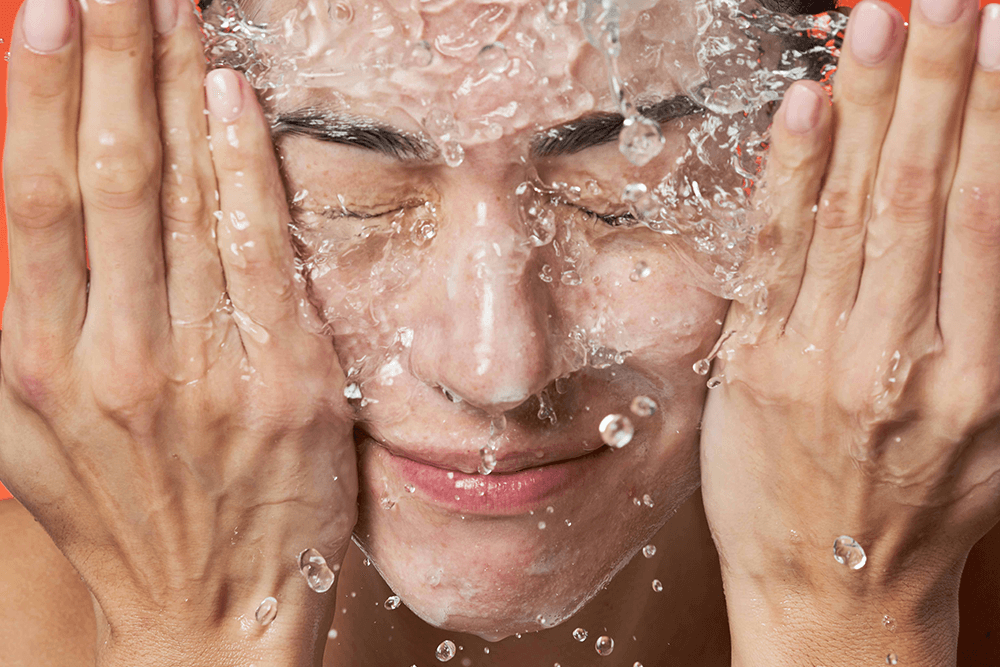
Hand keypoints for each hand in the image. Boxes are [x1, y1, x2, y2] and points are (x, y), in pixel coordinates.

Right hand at [0, 0, 355, 664]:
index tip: (50, 11)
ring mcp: (202, 366)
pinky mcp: (282, 378)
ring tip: (174, 6)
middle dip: (113, 58)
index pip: (36, 195)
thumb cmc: (130, 522)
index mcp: (41, 364)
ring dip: (175, 86)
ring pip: (181, 196)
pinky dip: (243, 164)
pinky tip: (231, 96)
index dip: (43, 93)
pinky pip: (259, 249)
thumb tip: (11, 238)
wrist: (213, 614)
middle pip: (108, 173)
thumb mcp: (33, 443)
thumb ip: (18, 341)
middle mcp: (113, 356)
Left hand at [699, 0, 999, 663]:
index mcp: (981, 376)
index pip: (990, 213)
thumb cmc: (920, 509)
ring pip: (848, 212)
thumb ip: (996, 320)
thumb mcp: (998, 427)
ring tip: (879, 25)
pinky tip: (805, 110)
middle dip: (935, 83)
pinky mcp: (753, 367)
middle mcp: (903, 362)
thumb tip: (990, 204)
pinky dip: (791, 177)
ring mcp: (818, 363)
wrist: (832, 593)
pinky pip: (774, 255)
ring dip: (863, 109)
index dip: (996, 114)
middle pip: (920, 194)